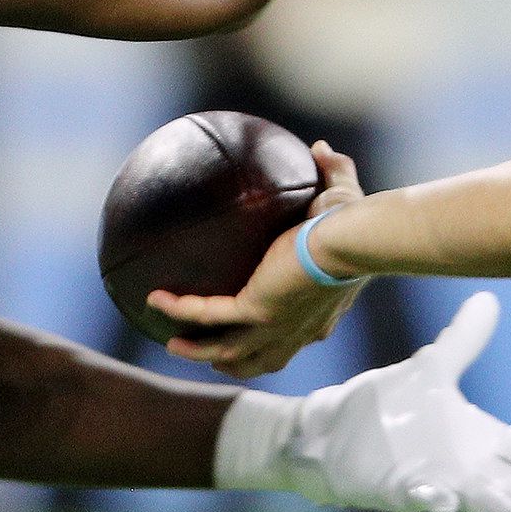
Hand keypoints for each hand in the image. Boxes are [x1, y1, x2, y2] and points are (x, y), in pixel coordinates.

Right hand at [155, 140, 364, 377]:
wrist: (349, 237)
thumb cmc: (354, 222)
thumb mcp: (344, 197)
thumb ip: (335, 172)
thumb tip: (322, 147)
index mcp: (321, 313)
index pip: (298, 336)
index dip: (283, 340)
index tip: (269, 329)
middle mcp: (298, 329)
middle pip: (263, 360)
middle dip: (237, 364)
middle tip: (214, 358)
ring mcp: (274, 324)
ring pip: (230, 353)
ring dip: (199, 353)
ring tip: (174, 346)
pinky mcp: (255, 310)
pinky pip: (206, 315)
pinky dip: (179, 309)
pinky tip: (156, 299)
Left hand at [234, 292, 510, 511]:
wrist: (332, 429)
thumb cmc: (389, 407)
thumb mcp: (431, 370)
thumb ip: (461, 340)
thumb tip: (489, 297)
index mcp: (481, 439)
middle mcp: (467, 468)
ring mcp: (438, 484)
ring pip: (482, 505)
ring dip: (503, 511)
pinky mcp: (402, 493)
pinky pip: (422, 502)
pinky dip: (433, 501)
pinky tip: (441, 498)